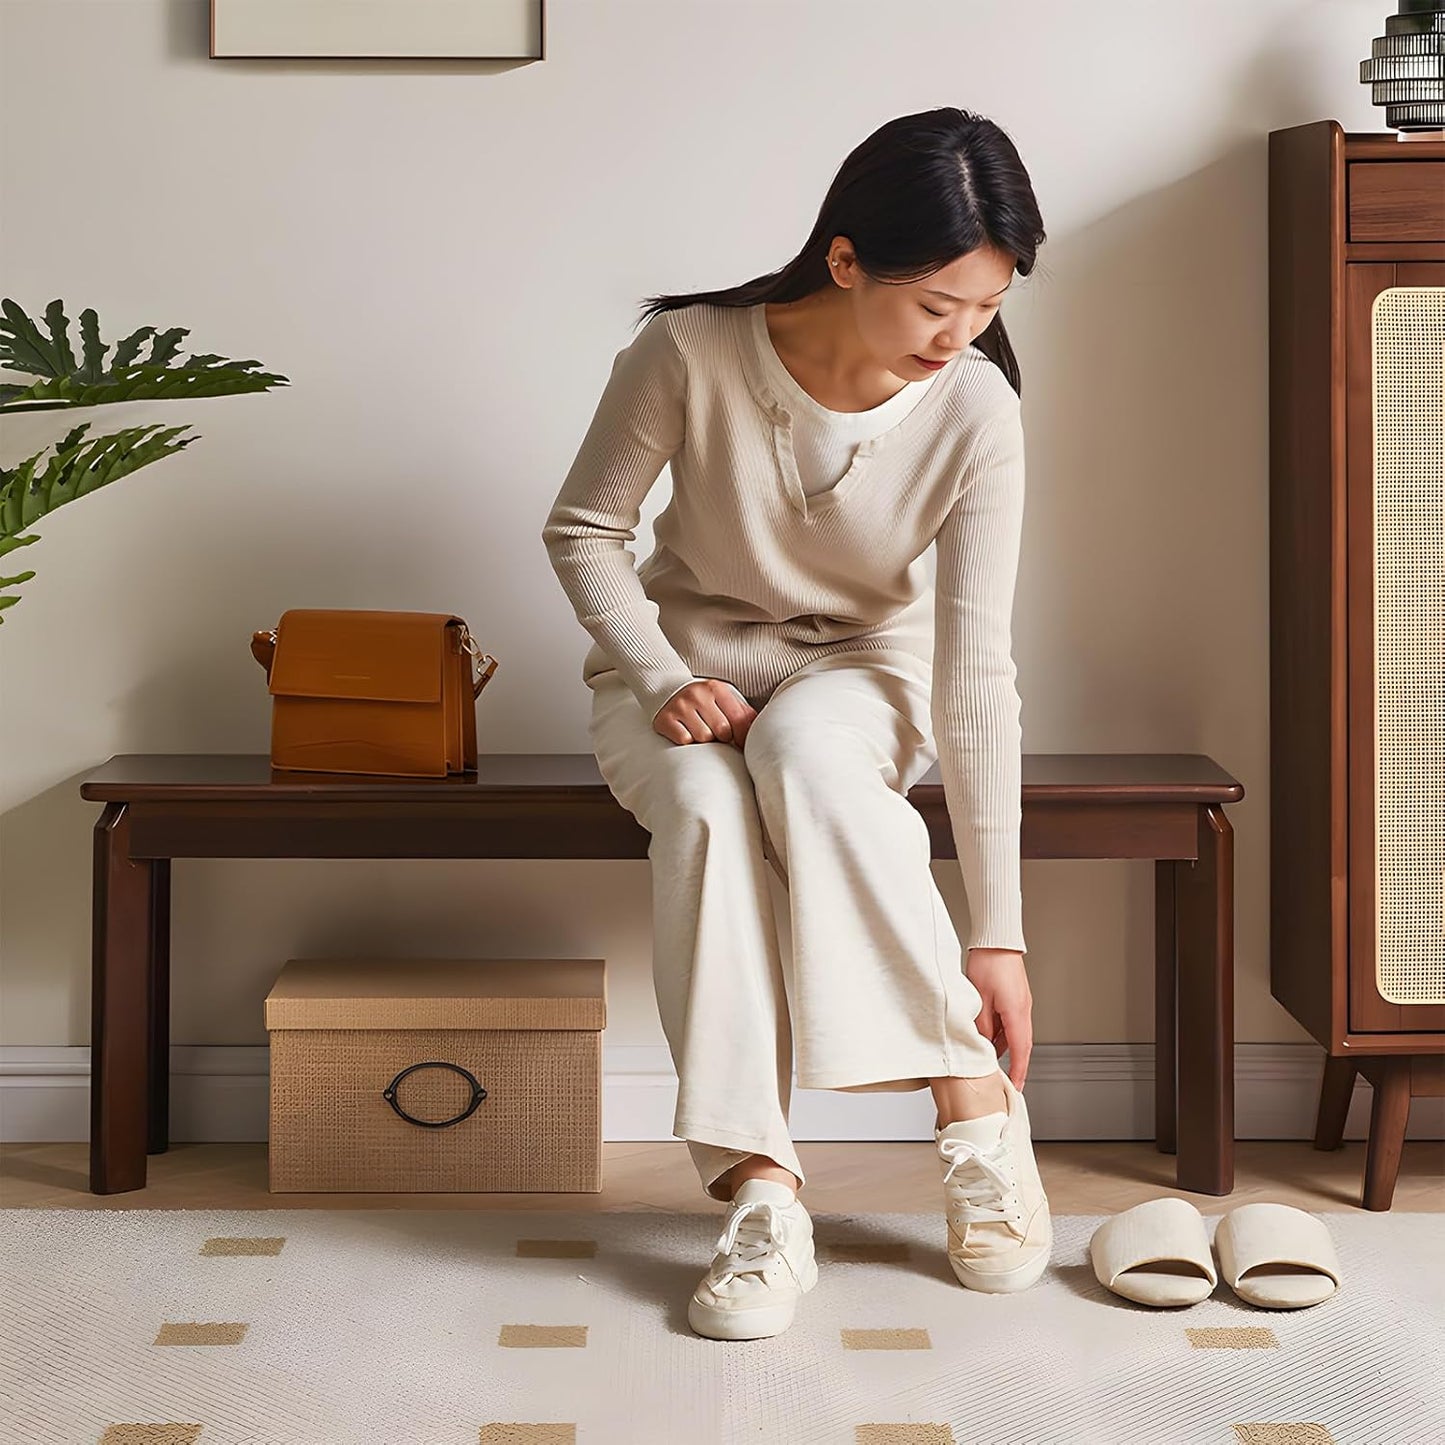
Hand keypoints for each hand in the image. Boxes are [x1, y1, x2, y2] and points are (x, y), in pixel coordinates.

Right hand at [651, 679, 757, 748]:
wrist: (667, 691)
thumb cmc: (705, 701)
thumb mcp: (725, 700)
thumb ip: (744, 714)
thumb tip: (762, 733)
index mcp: (716, 688)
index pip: (738, 719)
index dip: (743, 737)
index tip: (741, 745)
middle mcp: (697, 694)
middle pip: (722, 731)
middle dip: (722, 738)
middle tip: (716, 734)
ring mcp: (679, 706)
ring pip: (703, 738)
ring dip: (704, 740)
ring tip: (700, 730)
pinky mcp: (665, 719)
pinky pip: (684, 740)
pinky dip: (687, 741)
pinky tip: (686, 731)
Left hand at [965, 947, 1031, 1089]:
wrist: (996, 940)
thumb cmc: (988, 963)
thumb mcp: (979, 999)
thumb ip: (981, 1025)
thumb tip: (981, 1043)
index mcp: (1017, 1013)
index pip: (1021, 1050)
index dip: (1019, 1070)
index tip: (1017, 1086)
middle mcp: (1023, 1010)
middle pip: (1022, 1044)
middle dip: (1016, 1064)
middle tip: (1008, 1080)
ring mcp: (1021, 1003)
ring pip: (1015, 1033)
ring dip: (1005, 1047)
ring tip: (990, 1058)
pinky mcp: (1016, 997)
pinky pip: (1011, 1022)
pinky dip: (1002, 1033)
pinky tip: (988, 1035)